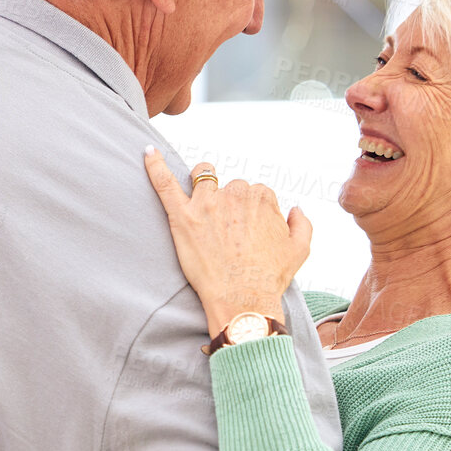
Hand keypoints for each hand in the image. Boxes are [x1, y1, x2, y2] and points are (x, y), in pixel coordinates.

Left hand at [144, 148, 311, 334]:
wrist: (242, 298)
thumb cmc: (270, 277)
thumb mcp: (300, 250)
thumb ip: (302, 224)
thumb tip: (294, 208)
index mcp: (262, 197)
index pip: (254, 192)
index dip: (250, 211)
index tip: (247, 231)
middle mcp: (235, 194)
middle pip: (230, 186)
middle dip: (228, 202)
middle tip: (226, 232)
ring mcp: (206, 203)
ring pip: (202, 176)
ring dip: (202, 182)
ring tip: (201, 202)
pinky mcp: (182, 215)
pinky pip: (164, 182)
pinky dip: (154, 165)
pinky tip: (148, 152)